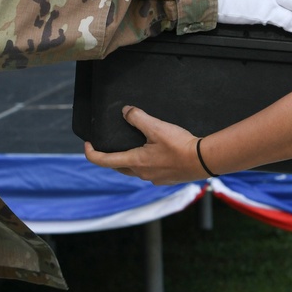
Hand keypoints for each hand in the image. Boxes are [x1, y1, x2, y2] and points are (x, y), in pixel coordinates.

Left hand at [84, 106, 204, 184]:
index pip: (104, 161)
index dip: (91, 153)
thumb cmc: (179, 145)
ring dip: (128, 160)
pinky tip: (153, 154)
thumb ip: (137, 117)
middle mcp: (142, 174)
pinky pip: (149, 172)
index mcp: (135, 162)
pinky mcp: (166, 179)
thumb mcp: (156, 127)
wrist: (203, 160)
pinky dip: (145, 163)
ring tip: (131, 147)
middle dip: (109, 157)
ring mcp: (154, 178)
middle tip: (107, 146)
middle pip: (118, 167)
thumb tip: (126, 111)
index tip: (87, 144)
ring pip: (134, 170)